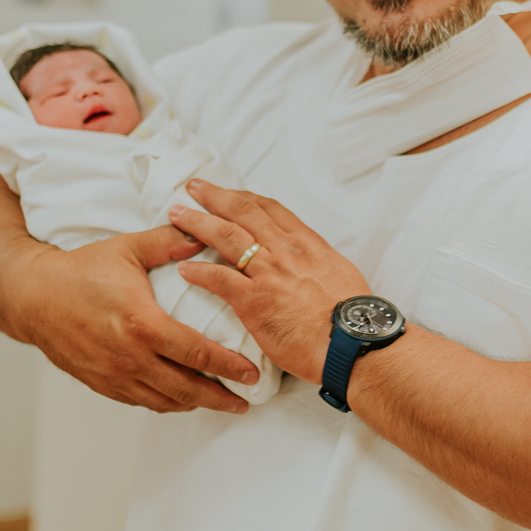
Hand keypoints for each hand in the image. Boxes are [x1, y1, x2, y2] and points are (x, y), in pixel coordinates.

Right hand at [12, 223, 260, 414]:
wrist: (32, 296)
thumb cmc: (79, 271)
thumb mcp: (128, 249)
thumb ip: (169, 243)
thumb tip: (204, 235)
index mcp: (142, 324)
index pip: (198, 354)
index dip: (230, 367)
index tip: (252, 374)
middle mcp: (129, 357)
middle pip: (187, 388)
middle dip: (221, 398)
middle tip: (245, 401)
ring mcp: (114, 375)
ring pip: (165, 401)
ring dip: (195, 404)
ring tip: (220, 402)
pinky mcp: (101, 384)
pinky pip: (141, 402)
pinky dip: (166, 402)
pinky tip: (181, 398)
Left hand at [170, 181, 370, 384]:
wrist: (353, 342)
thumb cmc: (351, 318)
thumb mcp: (340, 275)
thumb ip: (318, 264)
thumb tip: (310, 263)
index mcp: (307, 244)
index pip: (270, 209)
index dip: (244, 197)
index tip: (229, 192)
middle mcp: (285, 251)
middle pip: (243, 212)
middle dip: (214, 197)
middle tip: (193, 188)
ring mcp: (268, 274)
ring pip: (226, 237)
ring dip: (198, 223)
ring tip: (177, 215)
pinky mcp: (254, 301)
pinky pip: (218, 279)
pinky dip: (199, 272)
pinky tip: (184, 269)